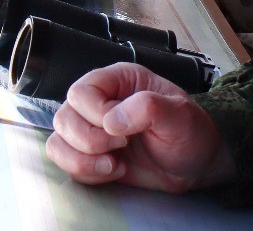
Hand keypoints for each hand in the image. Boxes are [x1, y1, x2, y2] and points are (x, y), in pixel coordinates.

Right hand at [47, 63, 233, 191]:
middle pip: (64, 117)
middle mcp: (100, 101)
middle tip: (121, 146)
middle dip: (89, 140)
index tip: (122, 131)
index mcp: (120, 80)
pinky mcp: (90, 154)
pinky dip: (85, 172)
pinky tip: (114, 170)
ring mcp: (91, 129)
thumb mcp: (180, 115)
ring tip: (115, 164)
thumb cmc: (190, 132)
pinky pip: (65, 163)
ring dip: (83, 159)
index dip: (95, 114)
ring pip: (58, 141)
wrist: (195, 165)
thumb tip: (111, 120)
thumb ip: (149, 108)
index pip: (82, 91)